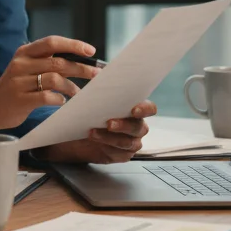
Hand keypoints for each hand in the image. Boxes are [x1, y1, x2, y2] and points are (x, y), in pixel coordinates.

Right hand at [0, 36, 102, 131]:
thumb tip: (80, 61)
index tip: (91, 51)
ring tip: (76, 93)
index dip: (73, 45)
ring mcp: (19, 82)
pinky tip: (61, 102)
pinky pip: (47, 97)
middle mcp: (21, 64)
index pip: (52, 42)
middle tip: (96, 74)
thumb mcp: (25, 68)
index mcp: (24, 52)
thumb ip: (46, 62)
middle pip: (58, 62)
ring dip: (71, 87)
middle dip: (81, 68)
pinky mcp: (20, 100)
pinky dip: (59, 100)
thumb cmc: (14, 87)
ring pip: (55, 80)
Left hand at [34, 101, 155, 163]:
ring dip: (109, 137)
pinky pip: (119, 154)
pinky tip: (95, 142)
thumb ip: (101, 89)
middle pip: (138, 127)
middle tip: (109, 123)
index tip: (134, 109)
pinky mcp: (122, 155)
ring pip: (127, 142)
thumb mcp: (94, 99)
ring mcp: (132, 142)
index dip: (145, 109)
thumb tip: (97, 76)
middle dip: (123, 125)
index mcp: (137, 110)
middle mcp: (138, 127)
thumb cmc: (92, 114)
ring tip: (93, 132)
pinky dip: (106, 147)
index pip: (150, 109)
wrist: (81, 133)